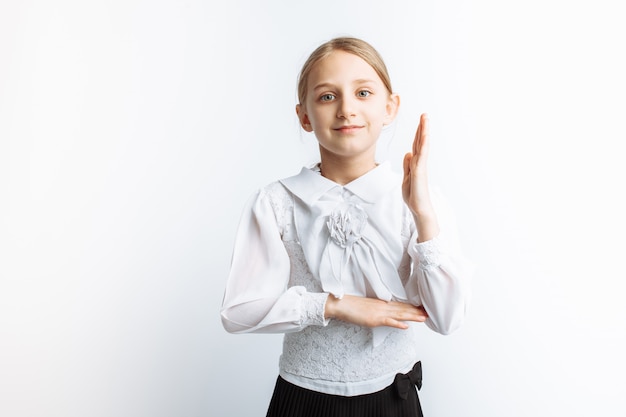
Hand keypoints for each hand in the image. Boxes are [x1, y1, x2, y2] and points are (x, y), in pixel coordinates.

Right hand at [325, 295, 427, 328]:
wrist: (340, 304)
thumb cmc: (351, 305)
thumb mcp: (368, 307)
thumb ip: (378, 309)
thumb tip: (387, 314)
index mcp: (382, 303)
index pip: (400, 305)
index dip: (412, 307)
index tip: (422, 308)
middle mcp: (383, 306)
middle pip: (403, 309)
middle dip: (416, 312)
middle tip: (429, 313)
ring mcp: (379, 312)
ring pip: (399, 314)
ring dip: (412, 316)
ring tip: (423, 318)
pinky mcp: (373, 319)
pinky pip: (387, 321)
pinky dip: (397, 324)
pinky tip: (406, 326)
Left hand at [402, 113, 438, 241]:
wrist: (418, 209)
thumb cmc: (414, 196)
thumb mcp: (406, 178)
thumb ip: (407, 166)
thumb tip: (408, 153)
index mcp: (415, 164)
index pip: (416, 146)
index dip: (417, 134)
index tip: (420, 122)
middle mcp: (420, 163)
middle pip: (420, 142)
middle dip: (422, 128)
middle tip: (425, 115)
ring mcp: (421, 166)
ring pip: (423, 146)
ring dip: (424, 132)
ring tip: (425, 120)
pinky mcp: (420, 172)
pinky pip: (422, 156)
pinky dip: (423, 145)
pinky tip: (424, 136)